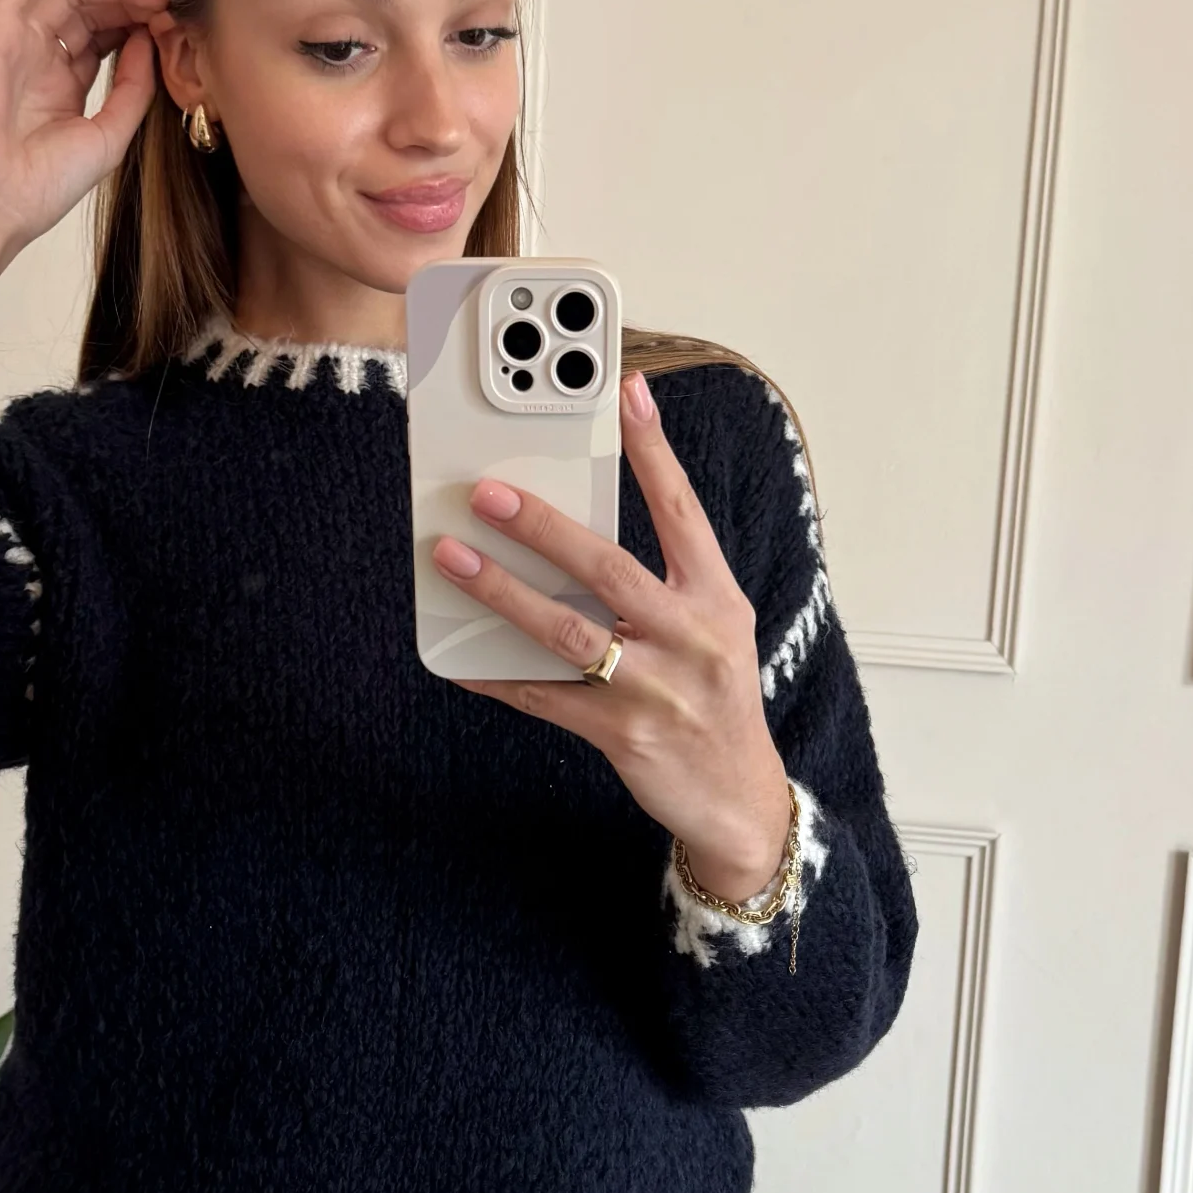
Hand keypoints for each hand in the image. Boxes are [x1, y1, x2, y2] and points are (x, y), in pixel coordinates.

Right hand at [0, 0, 169, 291]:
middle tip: (166, 0)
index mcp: (63, 88)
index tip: (173, 22)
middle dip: (130, 0)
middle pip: (89, 9)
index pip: (105, 37)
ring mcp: (16, 42)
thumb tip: (149, 40)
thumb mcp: (110, 136)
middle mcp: (38, 61)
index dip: (139, 23)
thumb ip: (133, 89)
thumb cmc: (40, 187)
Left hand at [433, 369, 792, 897]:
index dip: (654, 451)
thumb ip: (661, 582)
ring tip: (453, 560)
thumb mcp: (711, 630)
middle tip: (487, 492)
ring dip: (503, 592)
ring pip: (567, 632)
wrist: (738, 798)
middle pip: (609, 568)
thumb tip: (575, 533)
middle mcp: (692, 637)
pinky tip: (457, 661)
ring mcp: (656, 689)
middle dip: (543, 526)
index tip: (628, 393)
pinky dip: (497, 678)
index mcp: (717, 599)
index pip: (682, 511)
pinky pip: (545, 698)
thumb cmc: (714, 699)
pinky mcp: (622, 734)